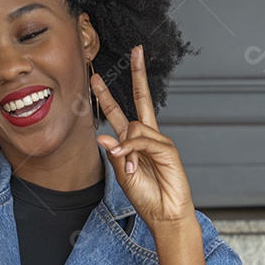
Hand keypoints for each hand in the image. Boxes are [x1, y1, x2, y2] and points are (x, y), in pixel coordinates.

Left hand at [92, 45, 195, 229]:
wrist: (164, 214)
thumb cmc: (146, 196)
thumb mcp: (121, 174)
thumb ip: (114, 153)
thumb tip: (102, 136)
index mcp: (134, 141)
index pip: (120, 112)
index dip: (107, 95)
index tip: (96, 78)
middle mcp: (148, 137)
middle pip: (142, 98)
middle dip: (138, 74)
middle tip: (135, 51)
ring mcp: (159, 141)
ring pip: (136, 128)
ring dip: (126, 148)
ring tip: (129, 170)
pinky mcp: (168, 150)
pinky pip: (144, 142)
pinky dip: (133, 151)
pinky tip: (132, 165)